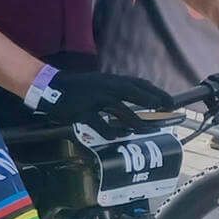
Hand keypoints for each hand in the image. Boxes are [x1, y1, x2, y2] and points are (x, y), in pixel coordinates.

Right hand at [27, 69, 174, 123]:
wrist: (49, 87)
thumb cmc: (75, 88)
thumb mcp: (97, 84)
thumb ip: (114, 91)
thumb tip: (133, 100)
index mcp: (110, 81)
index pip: (138, 83)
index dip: (155, 91)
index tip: (169, 101)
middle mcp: (105, 87)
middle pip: (134, 92)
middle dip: (152, 100)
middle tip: (167, 110)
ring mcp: (94, 99)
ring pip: (120, 110)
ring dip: (135, 121)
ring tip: (145, 130)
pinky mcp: (83, 111)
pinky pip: (99, 124)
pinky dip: (109, 132)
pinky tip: (116, 137)